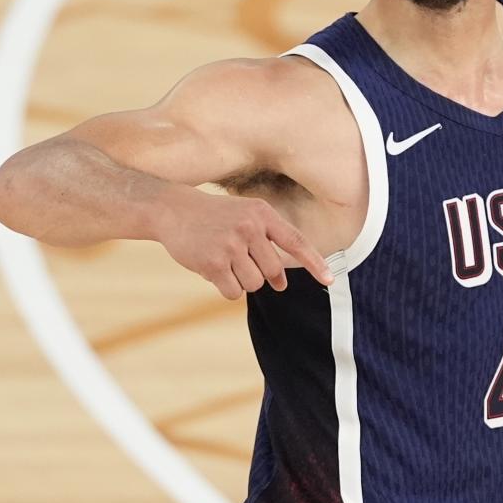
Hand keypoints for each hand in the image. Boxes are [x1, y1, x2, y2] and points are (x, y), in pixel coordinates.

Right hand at [156, 190, 332, 298]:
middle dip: (262, 274)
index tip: (329, 280)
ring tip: (225, 260)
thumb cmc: (216, 217)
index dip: (314, 263)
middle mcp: (250, 227)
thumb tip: (282, 283)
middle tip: (240, 259)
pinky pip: (233, 292)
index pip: (296, 242)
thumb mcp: (247, 216)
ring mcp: (232, 245)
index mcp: (263, 214)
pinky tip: (213, 269)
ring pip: (254, 284)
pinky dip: (226, 288)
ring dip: (241, 281)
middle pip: (273, 271)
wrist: (173, 210)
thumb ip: (268, 243)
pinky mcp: (214, 262)